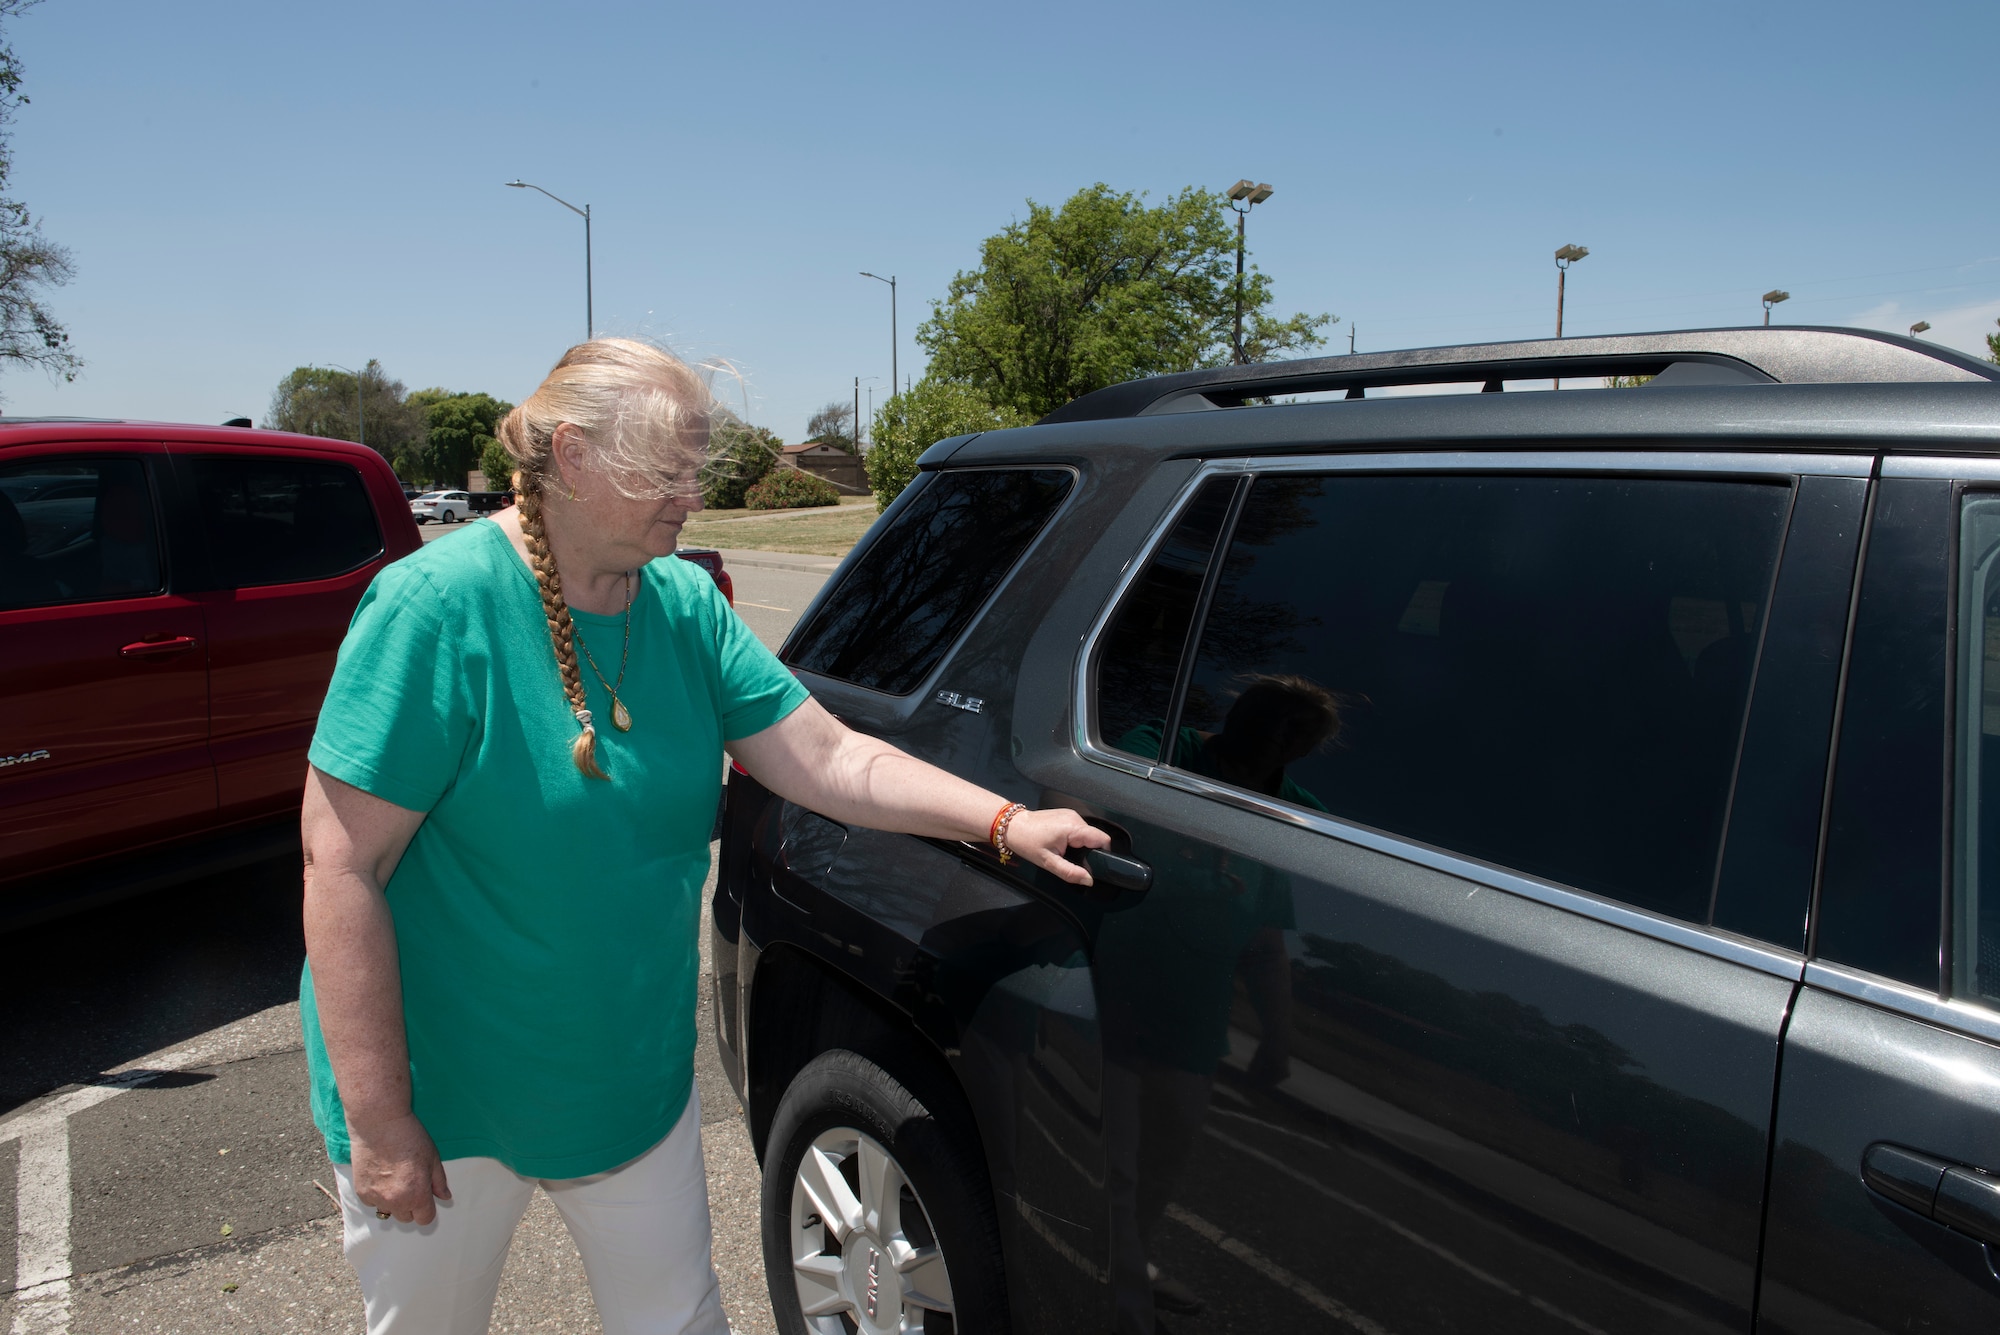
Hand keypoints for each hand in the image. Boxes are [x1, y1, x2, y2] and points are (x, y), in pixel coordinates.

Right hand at [348, 1110, 451, 1224]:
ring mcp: (376, 1198)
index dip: (427, 1209)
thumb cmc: (410, 1137)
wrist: (379, 1124)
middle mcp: (396, 1202)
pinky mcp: (361, 1192)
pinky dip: (377, 1194)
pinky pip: (372, 1202)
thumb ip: (439, 1182)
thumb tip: (445, 1198)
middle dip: (410, 1206)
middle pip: (406, 1218)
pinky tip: (380, 1174)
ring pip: (388, 1211)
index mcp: (417, 1195)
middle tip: (409, 1183)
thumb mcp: (433, 1158)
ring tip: (394, 1178)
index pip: (425, 1219)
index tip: (426, 1198)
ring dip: (392, 1202)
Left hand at [1004, 808, 1110, 885]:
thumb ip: (1070, 872)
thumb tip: (1088, 880)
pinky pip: (1078, 829)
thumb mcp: (1048, 862)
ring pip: (1087, 834)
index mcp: (1073, 827)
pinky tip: (1060, 844)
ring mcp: (1070, 814)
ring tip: (1063, 852)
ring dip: (1080, 845)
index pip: (1102, 839)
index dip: (1103, 853)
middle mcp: (1075, 818)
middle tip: (1072, 861)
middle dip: (1089, 852)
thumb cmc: (1027, 842)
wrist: (1011, 825)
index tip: (1094, 865)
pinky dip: (1074, 839)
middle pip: (1095, 837)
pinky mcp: (1065, 815)